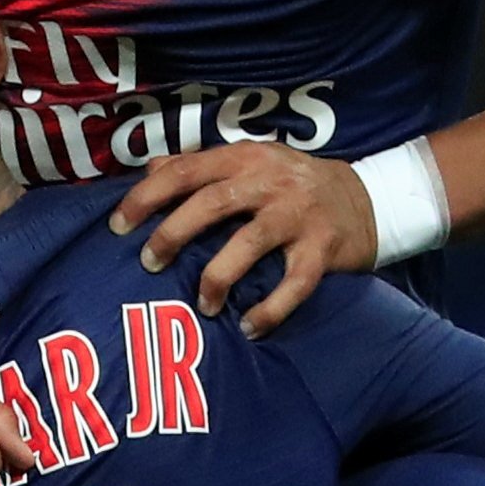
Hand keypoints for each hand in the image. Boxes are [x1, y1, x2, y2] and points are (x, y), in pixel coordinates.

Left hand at [109, 142, 375, 334]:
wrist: (367, 199)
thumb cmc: (291, 184)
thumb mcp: (249, 162)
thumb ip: (200, 167)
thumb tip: (149, 169)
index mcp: (244, 158)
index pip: (185, 171)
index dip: (147, 197)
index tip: (117, 226)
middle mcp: (270, 181)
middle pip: (212, 203)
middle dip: (173, 234)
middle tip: (149, 264)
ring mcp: (299, 214)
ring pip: (250, 242)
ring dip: (218, 276)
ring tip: (204, 305)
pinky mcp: (324, 249)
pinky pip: (294, 284)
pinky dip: (271, 309)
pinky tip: (250, 327)